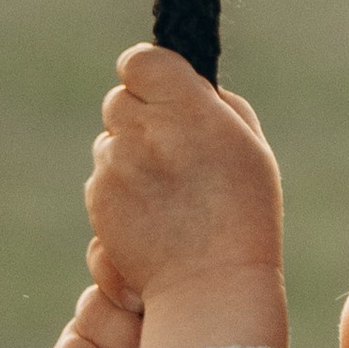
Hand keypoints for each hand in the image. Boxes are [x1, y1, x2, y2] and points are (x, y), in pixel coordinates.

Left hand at [86, 46, 287, 347]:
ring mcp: (115, 166)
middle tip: (170, 150)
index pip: (139, 61)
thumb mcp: (249, 145)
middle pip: (118, 99)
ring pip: (108, 141)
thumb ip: (213, 104)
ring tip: (167, 193)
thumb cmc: (243, 214)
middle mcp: (142, 130)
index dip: (149, 76)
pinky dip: (120, 191)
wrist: (211, 286)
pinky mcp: (98, 200)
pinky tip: (152, 216)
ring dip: (129, 156)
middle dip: (139, 117)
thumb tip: (187, 89)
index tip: (161, 94)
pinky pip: (101, 179)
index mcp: (183, 106)